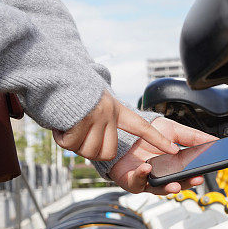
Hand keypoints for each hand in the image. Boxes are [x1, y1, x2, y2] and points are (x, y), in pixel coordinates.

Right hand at [53, 92, 177, 160]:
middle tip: (79, 134)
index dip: (158, 140)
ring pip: (90, 150)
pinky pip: (72, 144)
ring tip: (69, 126)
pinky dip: (62, 138)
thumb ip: (103, 125)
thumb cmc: (71, 95)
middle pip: (108, 151)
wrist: (52, 77)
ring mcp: (95, 116)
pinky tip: (61, 125)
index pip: (142, 127)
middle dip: (91, 149)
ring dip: (75, 143)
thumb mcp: (94, 104)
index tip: (175, 151)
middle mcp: (108, 112)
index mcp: (115, 109)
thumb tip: (105, 151)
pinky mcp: (80, 119)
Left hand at [110, 117, 217, 194]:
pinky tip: (146, 168)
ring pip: (158, 189)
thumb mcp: (174, 130)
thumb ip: (193, 136)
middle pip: (175, 185)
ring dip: (167, 187)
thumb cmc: (147, 133)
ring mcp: (145, 179)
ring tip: (175, 185)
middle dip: (186, 184)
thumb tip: (213, 140)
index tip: (203, 174)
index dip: (194, 176)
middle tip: (195, 180)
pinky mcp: (130, 180)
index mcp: (172, 166)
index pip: (186, 175)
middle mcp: (160, 175)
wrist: (123, 130)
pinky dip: (141, 176)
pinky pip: (136, 183)